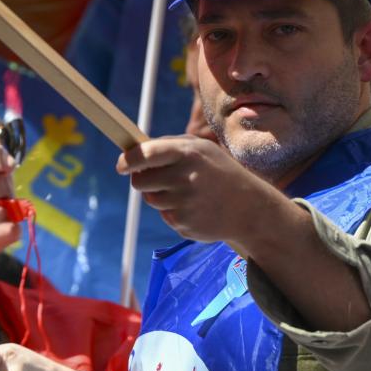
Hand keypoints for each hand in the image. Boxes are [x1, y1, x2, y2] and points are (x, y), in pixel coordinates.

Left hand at [118, 136, 285, 244]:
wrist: (249, 208)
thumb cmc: (219, 171)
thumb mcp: (201, 149)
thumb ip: (169, 146)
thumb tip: (134, 151)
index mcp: (188, 154)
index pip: (145, 154)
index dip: (128, 160)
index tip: (121, 165)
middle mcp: (184, 178)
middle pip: (139, 181)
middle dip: (142, 179)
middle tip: (158, 178)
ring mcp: (184, 204)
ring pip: (150, 199)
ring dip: (160, 195)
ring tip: (185, 192)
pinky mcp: (183, 224)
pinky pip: (164, 215)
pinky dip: (173, 211)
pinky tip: (194, 207)